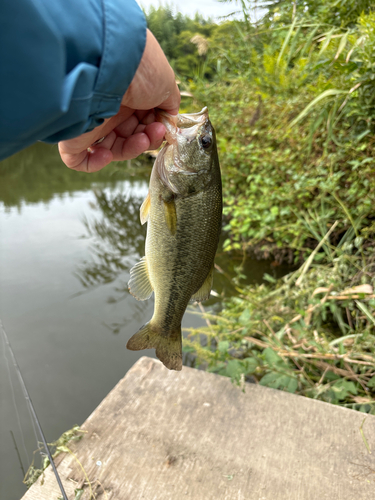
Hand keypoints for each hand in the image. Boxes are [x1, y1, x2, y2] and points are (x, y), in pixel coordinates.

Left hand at [58, 29, 179, 172]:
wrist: (109, 60)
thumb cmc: (141, 68)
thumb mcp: (166, 84)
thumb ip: (170, 106)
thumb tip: (169, 122)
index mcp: (129, 95)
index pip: (142, 121)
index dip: (155, 128)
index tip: (164, 127)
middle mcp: (109, 107)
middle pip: (130, 136)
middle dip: (147, 139)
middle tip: (156, 132)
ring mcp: (91, 120)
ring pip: (111, 149)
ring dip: (131, 150)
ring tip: (141, 140)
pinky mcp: (73, 134)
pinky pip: (79, 159)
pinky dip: (95, 163)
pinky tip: (106, 154)